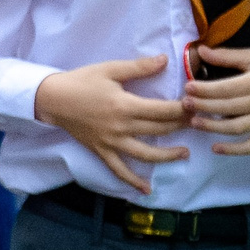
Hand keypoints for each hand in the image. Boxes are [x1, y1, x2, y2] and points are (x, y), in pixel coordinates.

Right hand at [32, 54, 186, 194]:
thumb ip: (138, 67)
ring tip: (185, 153)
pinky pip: (119, 169)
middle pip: (159, 130)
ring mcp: (112, 142)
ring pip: (146, 154)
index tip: (197, 105)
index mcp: (125, 105)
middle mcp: (121, 127)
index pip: (162, 110)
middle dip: (181, 126)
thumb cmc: (81, 81)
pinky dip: (132, 181)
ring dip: (168, 156)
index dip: (183, 109)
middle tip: (197, 123)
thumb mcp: (109, 69)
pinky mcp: (102, 150)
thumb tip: (164, 60)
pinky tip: (146, 190)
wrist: (52, 98)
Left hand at [183, 50, 249, 156]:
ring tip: (194, 122)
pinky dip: (234, 150)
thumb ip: (228, 56)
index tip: (188, 88)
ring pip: (238, 128)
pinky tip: (216, 148)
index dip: (206, 90)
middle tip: (185, 104)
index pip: (228, 88)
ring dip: (214, 127)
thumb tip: (200, 51)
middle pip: (229, 108)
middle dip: (204, 107)